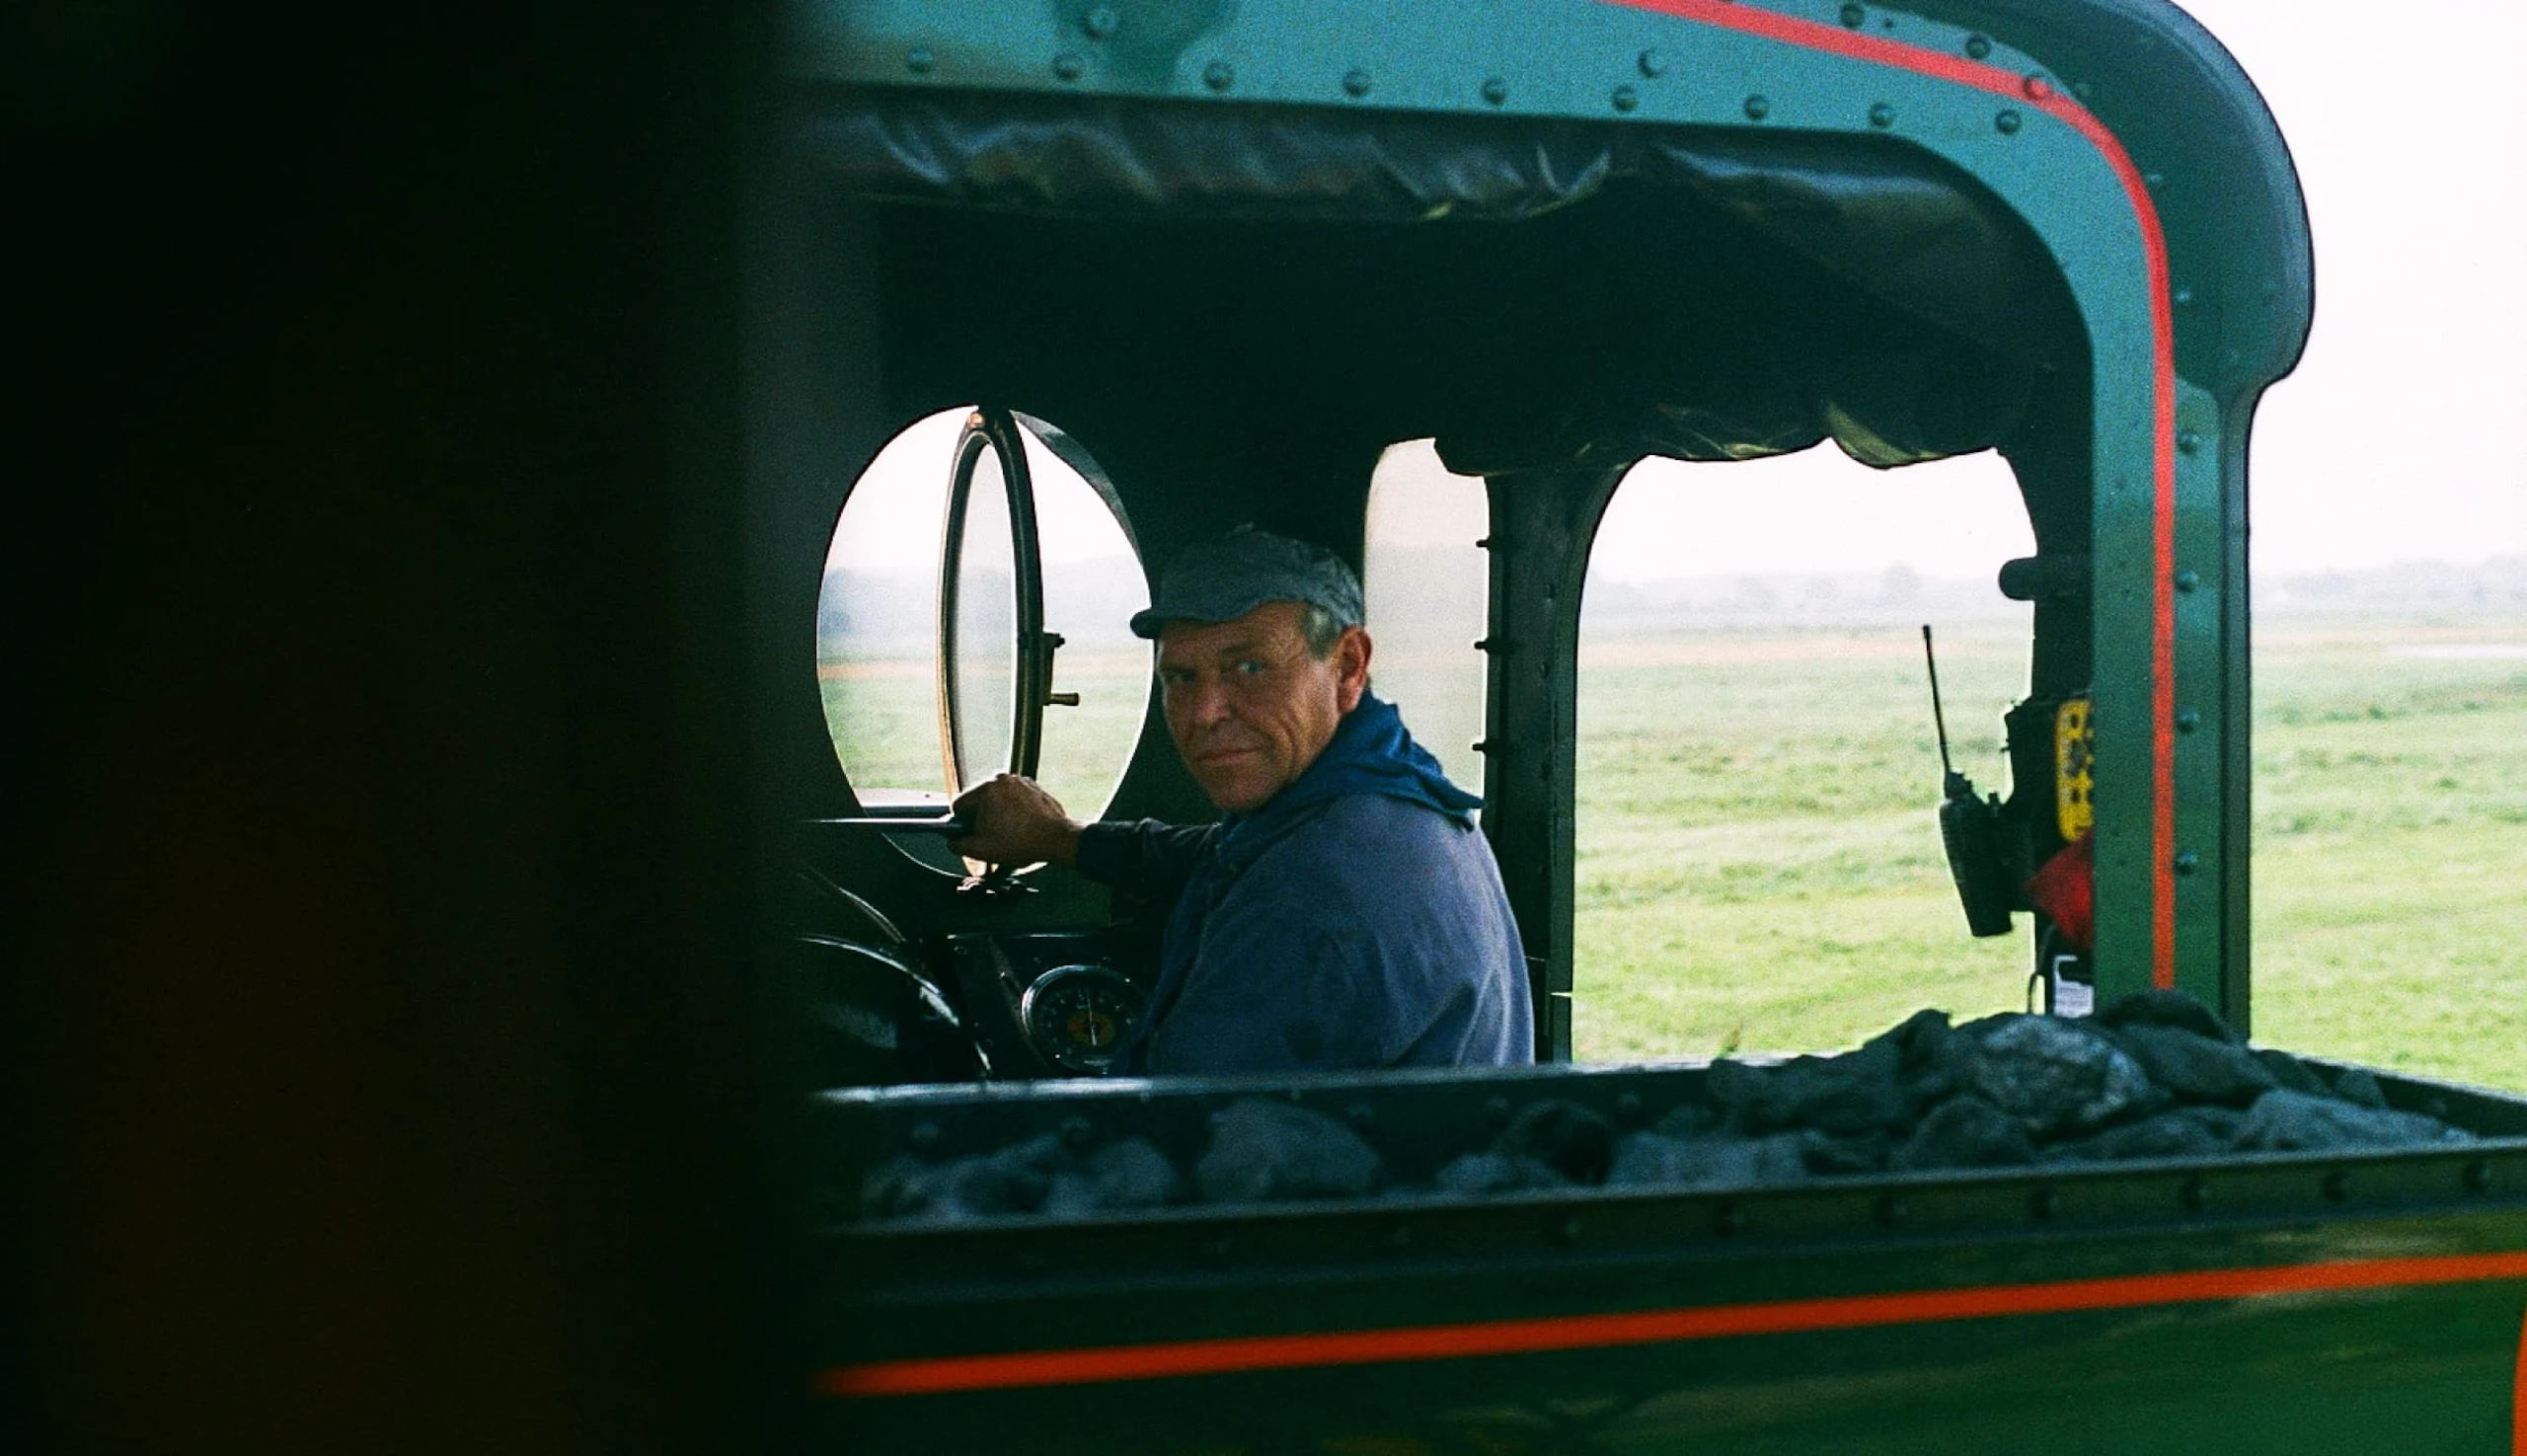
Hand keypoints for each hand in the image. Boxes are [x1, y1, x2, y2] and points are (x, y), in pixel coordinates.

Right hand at [950, 774, 1082, 866]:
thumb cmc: (1022, 843)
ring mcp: (1019, 781)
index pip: (959, 805)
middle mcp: (1002, 779)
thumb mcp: (980, 850)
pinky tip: (1020, 826)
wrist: (1056, 840)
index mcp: (986, 789)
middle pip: (978, 800)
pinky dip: (1014, 810)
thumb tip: (953, 841)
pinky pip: (1014, 798)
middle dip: (981, 818)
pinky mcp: (1033, 786)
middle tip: (992, 836)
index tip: (971, 833)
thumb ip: (958, 845)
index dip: (962, 823)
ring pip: (997, 799)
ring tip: (1009, 832)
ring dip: (998, 814)